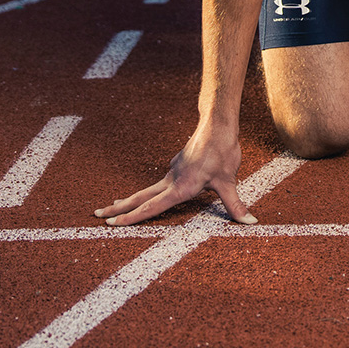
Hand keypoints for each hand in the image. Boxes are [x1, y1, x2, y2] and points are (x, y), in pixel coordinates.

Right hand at [94, 127, 256, 226]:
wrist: (218, 123)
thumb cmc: (222, 151)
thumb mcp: (229, 181)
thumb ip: (236, 205)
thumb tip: (250, 222)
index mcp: (180, 187)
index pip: (151, 207)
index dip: (132, 217)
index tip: (112, 223)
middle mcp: (172, 179)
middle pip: (141, 197)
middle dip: (120, 208)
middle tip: (98, 216)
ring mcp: (174, 170)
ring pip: (149, 188)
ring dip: (132, 199)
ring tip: (116, 205)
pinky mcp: (179, 164)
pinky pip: (162, 181)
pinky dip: (151, 190)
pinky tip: (155, 191)